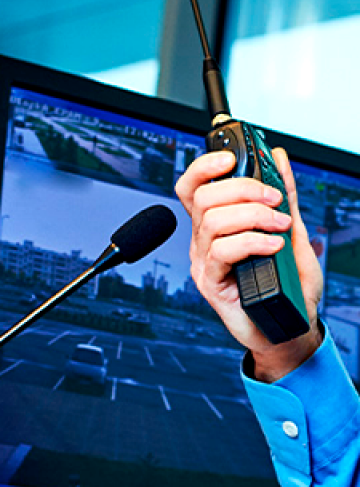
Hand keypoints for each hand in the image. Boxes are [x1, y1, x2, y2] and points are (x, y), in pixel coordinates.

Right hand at [174, 148, 322, 380]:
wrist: (288, 328)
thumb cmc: (287, 286)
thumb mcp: (292, 231)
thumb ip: (283, 196)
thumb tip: (278, 159)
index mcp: (215, 224)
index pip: (193, 186)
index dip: (204, 166)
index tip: (230, 157)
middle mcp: (204, 241)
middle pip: (203, 198)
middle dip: (243, 189)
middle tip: (274, 199)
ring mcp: (204, 262)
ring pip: (212, 222)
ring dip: (253, 216)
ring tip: (280, 227)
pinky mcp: (210, 283)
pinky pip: (222, 251)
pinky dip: (252, 242)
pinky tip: (273, 247)